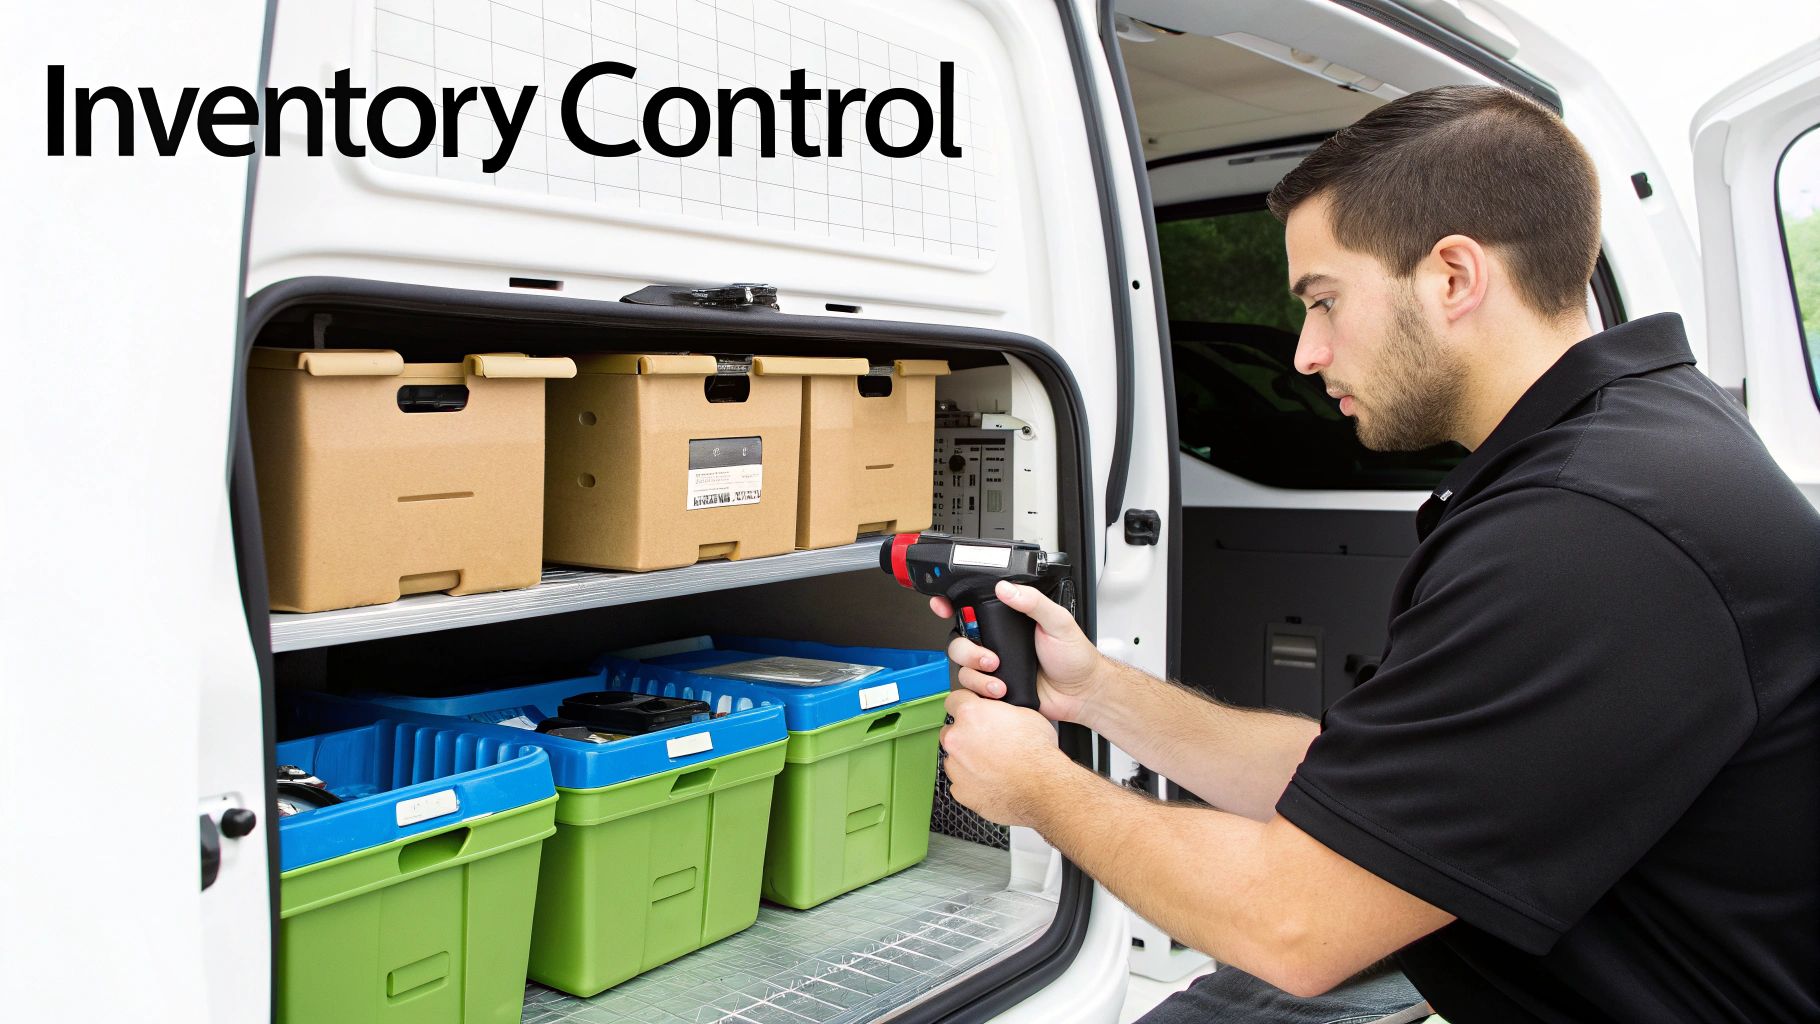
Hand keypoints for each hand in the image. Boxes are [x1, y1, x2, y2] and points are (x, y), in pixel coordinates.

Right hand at [930, 579, 1104, 724]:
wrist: (1081, 693)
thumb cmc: (1074, 657)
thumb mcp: (1058, 622)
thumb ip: (1033, 602)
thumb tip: (1006, 589)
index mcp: (1008, 621)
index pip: (972, 609)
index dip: (951, 605)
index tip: (941, 605)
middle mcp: (997, 642)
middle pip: (959, 640)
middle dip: (967, 651)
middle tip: (989, 658)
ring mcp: (994, 667)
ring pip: (962, 667)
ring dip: (975, 674)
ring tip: (999, 681)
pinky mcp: (995, 688)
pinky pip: (972, 689)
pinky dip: (980, 691)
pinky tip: (999, 691)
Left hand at [940, 688, 1072, 825]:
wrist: (1043, 788)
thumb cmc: (1038, 754)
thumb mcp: (1025, 714)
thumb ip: (1000, 711)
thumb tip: (999, 713)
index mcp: (971, 715)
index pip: (955, 699)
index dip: (966, 704)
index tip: (971, 710)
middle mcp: (957, 740)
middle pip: (951, 731)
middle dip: (965, 734)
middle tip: (988, 742)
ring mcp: (956, 768)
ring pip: (954, 758)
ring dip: (967, 759)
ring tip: (993, 765)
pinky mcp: (960, 791)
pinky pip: (961, 782)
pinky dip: (972, 781)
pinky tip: (992, 780)